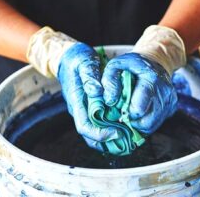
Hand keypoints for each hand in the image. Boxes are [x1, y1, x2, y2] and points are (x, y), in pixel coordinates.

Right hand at [27, 27, 119, 150]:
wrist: (69, 57)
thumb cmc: (77, 59)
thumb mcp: (84, 62)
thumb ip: (90, 76)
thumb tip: (96, 92)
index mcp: (76, 101)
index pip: (85, 127)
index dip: (100, 134)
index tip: (117, 131)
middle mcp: (80, 110)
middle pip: (91, 136)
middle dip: (109, 142)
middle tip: (128, 139)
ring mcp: (85, 109)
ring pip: (97, 131)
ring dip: (112, 137)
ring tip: (130, 136)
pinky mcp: (91, 107)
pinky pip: (101, 123)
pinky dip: (112, 127)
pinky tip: (126, 126)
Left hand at [102, 52, 177, 133]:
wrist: (156, 61)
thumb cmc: (134, 64)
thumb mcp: (117, 65)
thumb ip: (110, 81)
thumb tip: (109, 101)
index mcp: (151, 79)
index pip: (138, 109)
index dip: (126, 113)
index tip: (120, 109)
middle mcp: (164, 91)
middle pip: (146, 121)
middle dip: (132, 121)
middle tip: (124, 114)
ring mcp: (170, 101)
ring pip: (152, 125)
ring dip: (139, 123)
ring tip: (131, 113)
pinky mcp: (172, 107)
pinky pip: (157, 123)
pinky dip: (146, 121)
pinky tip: (140, 111)